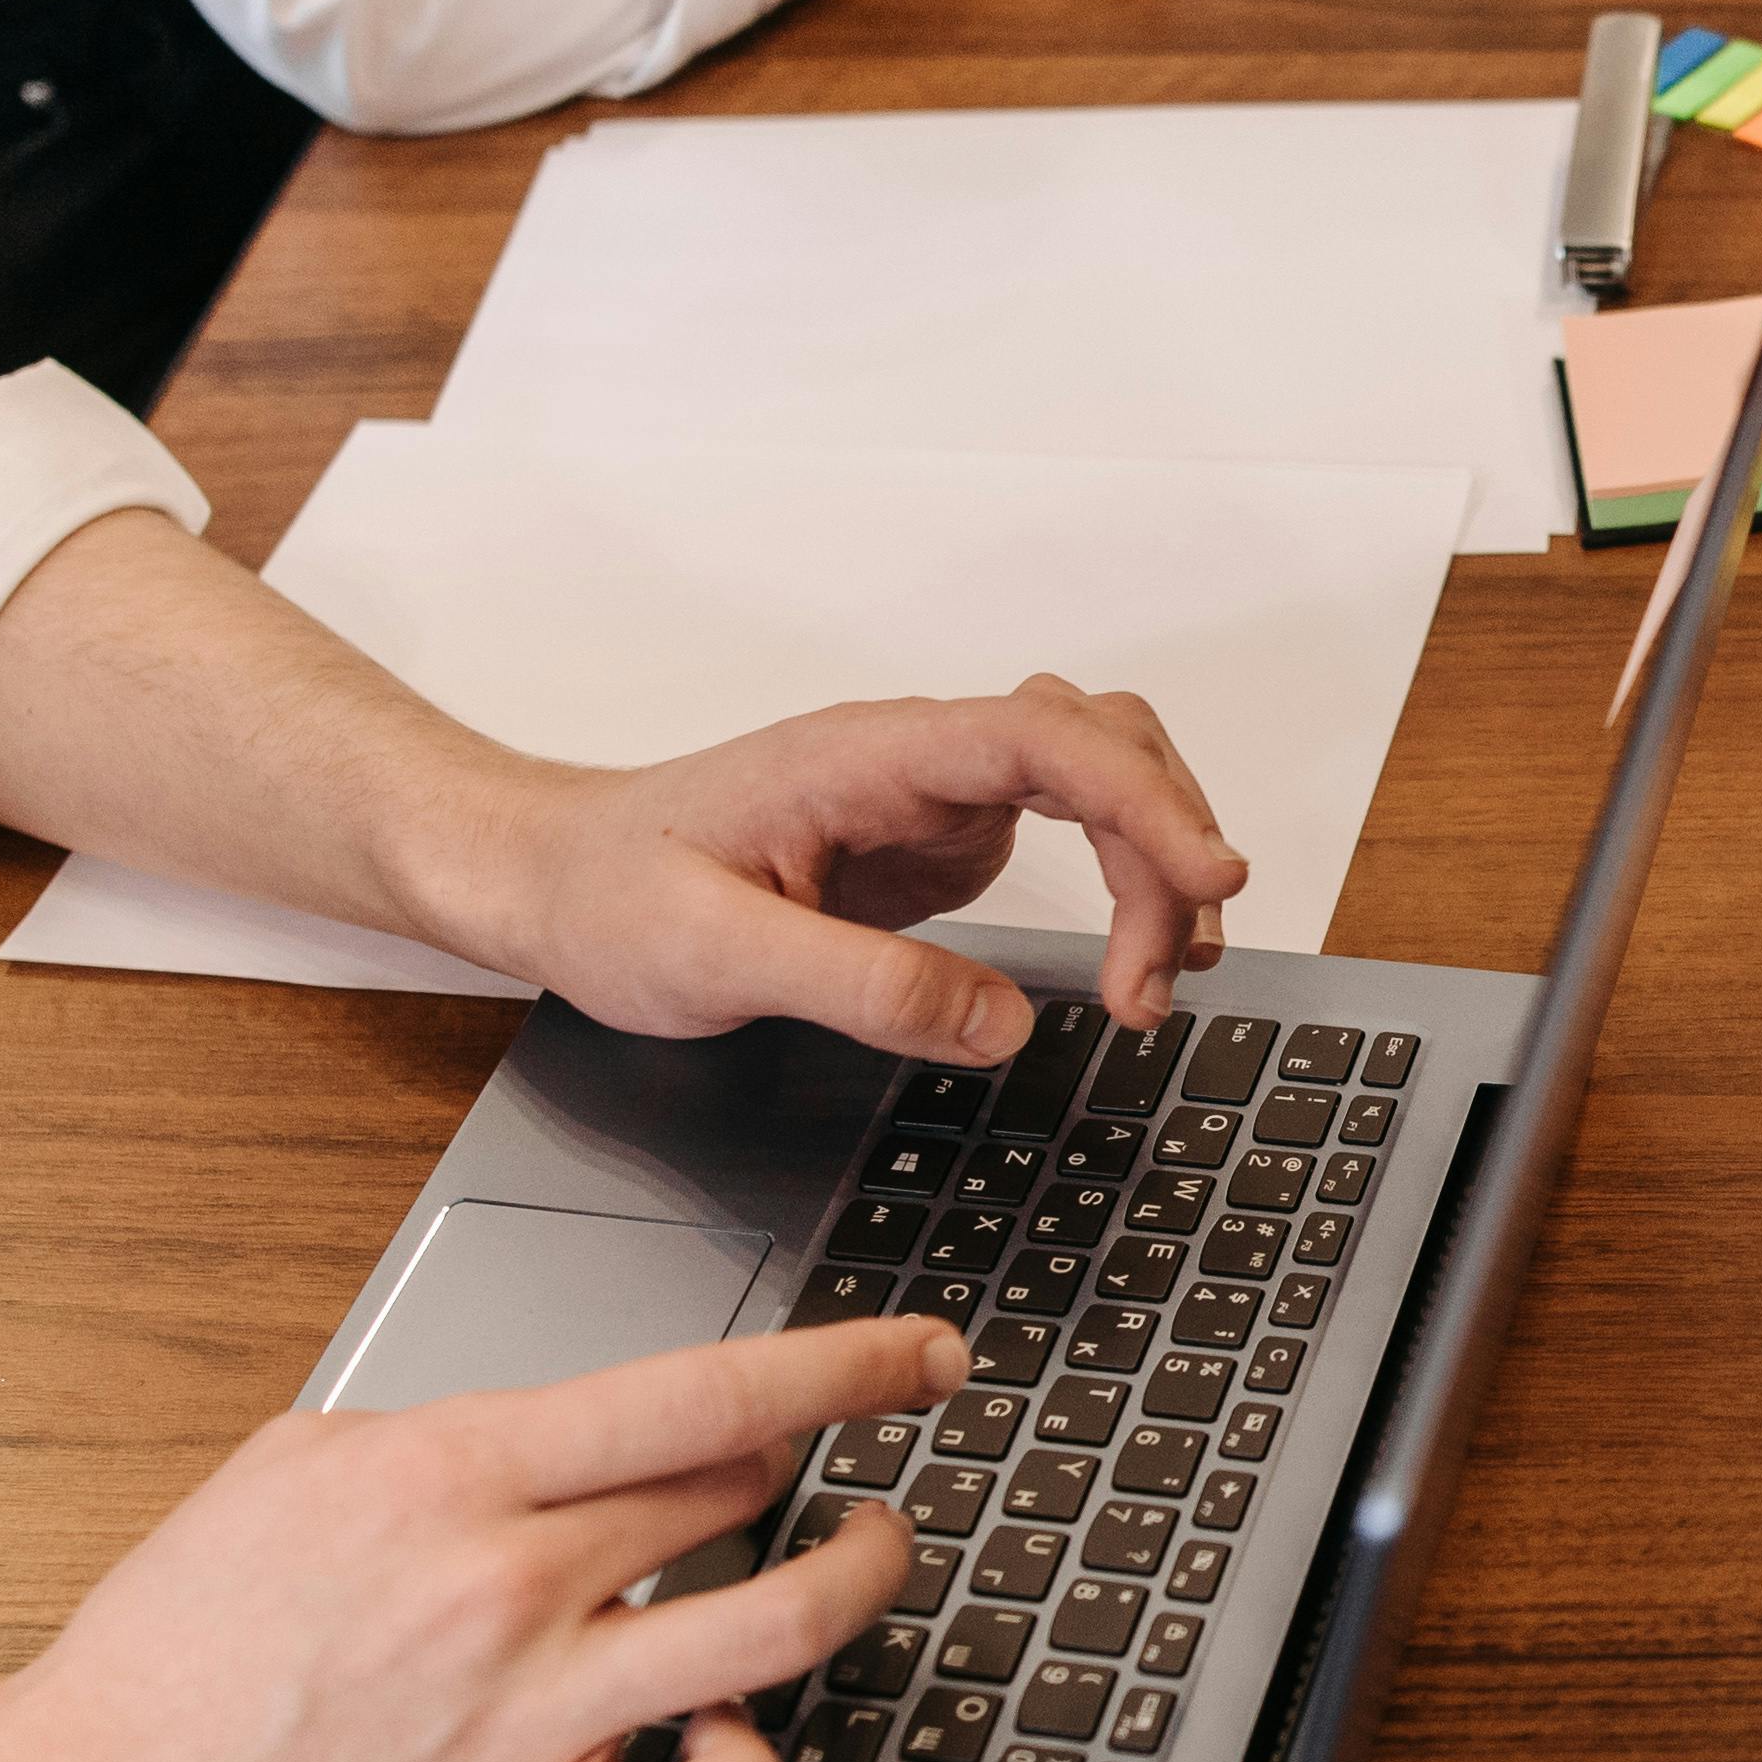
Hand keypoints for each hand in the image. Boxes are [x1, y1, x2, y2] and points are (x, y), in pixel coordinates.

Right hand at [0, 1320, 948, 1761]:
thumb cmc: (166, 1653)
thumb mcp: (289, 1471)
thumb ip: (439, 1437)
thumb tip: (555, 1433)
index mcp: (452, 1473)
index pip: (707, 1389)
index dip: (850, 1366)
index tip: (924, 1355)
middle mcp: (507, 1586)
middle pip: (744, 1491)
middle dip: (815, 1462)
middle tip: (837, 1459)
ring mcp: (524, 1718)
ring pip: (769, 1634)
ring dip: (851, 1588)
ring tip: (866, 1562)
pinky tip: (732, 1746)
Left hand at [434, 675, 1251, 1065]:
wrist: (553, 877)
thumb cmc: (610, 893)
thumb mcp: (714, 955)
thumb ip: (861, 986)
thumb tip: (1000, 1024)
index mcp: (864, 754)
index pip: (1043, 737)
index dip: (1143, 799)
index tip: (1207, 877)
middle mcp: (916, 755)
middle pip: (1103, 744)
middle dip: (1165, 850)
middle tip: (1167, 982)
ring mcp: (936, 793)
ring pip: (1102, 777)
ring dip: (1157, 864)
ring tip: (1163, 983)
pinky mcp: (941, 839)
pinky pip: (1072, 832)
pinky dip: (1126, 887)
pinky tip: (1135, 957)